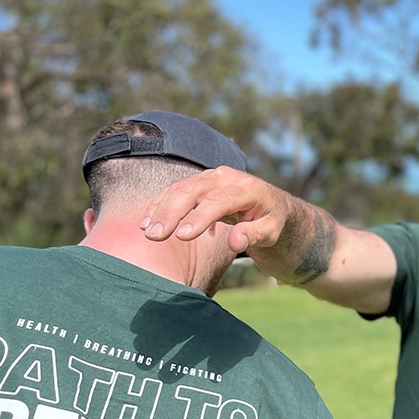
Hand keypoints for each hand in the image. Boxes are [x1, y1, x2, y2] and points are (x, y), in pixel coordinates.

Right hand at [141, 167, 292, 254]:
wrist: (270, 203)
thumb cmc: (271, 220)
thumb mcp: (271, 231)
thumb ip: (254, 235)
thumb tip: (235, 241)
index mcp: (247, 188)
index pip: (219, 201)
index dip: (199, 217)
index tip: (182, 236)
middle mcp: (227, 177)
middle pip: (193, 190)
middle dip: (172, 212)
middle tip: (155, 236)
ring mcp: (211, 177)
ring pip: (180, 188)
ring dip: (161, 209)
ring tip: (148, 232)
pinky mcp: (200, 182)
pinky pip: (176, 190)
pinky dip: (160, 204)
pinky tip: (148, 222)